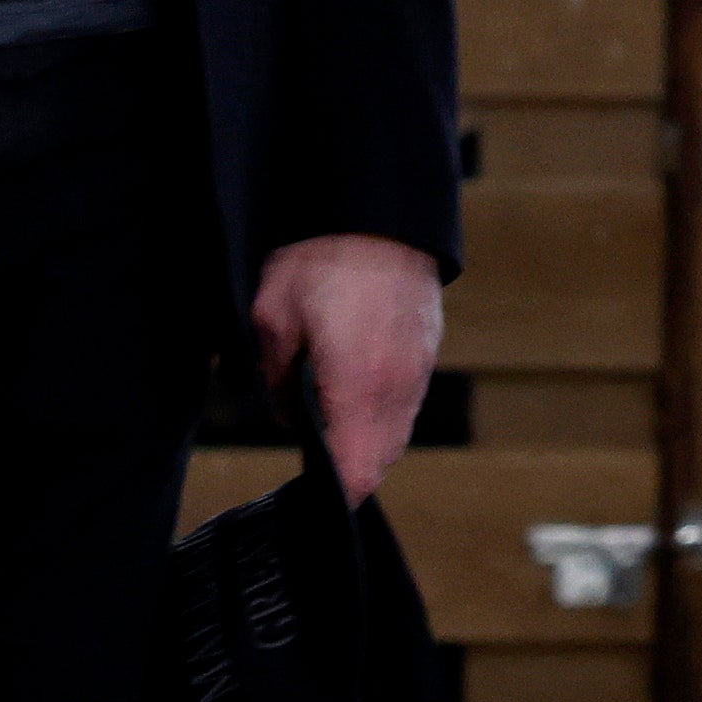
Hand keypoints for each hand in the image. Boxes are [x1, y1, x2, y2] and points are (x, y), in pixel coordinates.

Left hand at [252, 232, 444, 506]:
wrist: (377, 207)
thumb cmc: (322, 258)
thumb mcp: (274, 319)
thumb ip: (279, 382)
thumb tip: (291, 416)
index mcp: (358, 384)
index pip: (357, 473)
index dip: (332, 494)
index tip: (307, 490)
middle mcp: (397, 385)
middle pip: (380, 461)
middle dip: (349, 472)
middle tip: (311, 461)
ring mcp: (418, 367)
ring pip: (397, 434)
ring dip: (368, 443)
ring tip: (330, 427)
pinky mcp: (427, 349)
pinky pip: (407, 403)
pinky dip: (383, 414)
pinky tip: (355, 394)